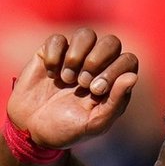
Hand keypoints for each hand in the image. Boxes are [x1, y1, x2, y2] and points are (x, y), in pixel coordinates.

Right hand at [7, 29, 138, 150]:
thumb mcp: (94, 124)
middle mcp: (96, 65)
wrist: (31, 130)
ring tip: (66, 78)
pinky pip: (57, 39)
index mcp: (112, 82)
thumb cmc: (67, 130)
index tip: (95, 91)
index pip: (128, 61)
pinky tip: (51, 74)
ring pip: (86, 34)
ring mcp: (74, 57)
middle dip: (97, 60)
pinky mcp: (51, 53)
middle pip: (111, 42)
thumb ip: (115, 102)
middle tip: (82, 83)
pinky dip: (54, 56)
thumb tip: (132, 77)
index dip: (114, 70)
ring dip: (76, 56)